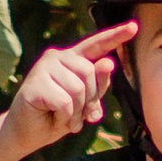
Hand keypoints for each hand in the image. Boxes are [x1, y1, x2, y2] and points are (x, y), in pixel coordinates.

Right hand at [4, 22, 137, 157]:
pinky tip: (53, 118)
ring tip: (63, 117)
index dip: (115, 36)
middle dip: (88, 100)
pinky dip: (64, 117)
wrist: (27, 133)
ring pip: (78, 89)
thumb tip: (108, 63)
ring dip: (75, 112)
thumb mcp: (85, 104)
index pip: (97, 45)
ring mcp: (44, 67)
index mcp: (73, 59)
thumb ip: (98, 86)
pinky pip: (65, 102)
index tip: (134, 27)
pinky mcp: (35, 83)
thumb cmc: (57, 116)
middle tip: (75, 114)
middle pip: (90, 73)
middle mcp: (58, 57)